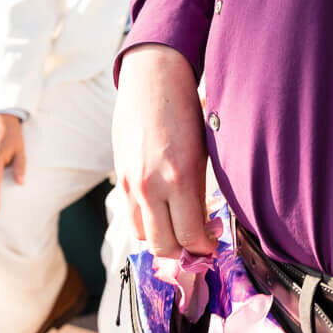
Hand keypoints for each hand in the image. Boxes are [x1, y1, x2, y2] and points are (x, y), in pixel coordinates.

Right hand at [113, 44, 214, 258]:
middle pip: (164, 246)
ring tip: (179, 228)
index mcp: (181, 178)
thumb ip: (199, 191)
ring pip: (143, 236)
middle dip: (184, 253)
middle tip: (198, 244)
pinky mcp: (120, 178)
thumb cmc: (186, 110)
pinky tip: (162, 211)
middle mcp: (152, 186)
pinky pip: (131, 216)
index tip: (212, 246)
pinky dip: (147, 222)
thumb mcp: (203, 152)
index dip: (204, 249)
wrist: (153, 79)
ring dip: (162, 239)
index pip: (190, 237)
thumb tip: (203, 225)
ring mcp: (132, 184)